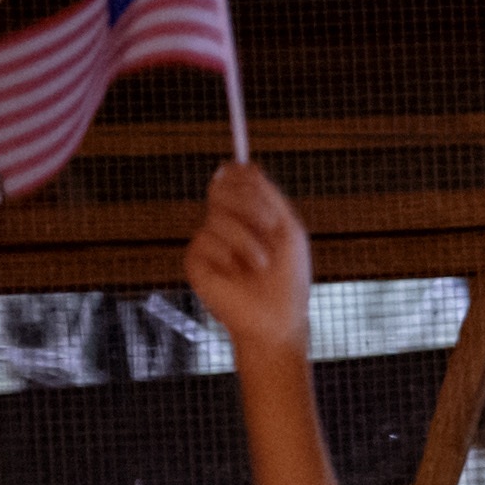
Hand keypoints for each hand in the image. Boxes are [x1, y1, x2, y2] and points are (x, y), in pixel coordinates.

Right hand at [186, 161, 314, 358]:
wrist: (277, 319)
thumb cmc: (288, 279)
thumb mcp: (288, 231)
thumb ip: (268, 197)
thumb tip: (245, 164)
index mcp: (248, 215)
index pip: (234, 180)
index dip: (240, 174)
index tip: (250, 174)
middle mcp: (225, 224)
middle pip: (221, 189)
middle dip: (249, 203)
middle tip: (271, 225)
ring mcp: (209, 242)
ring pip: (218, 216)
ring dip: (248, 239)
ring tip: (261, 263)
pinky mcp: (195, 260)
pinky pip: (206, 240)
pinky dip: (229, 256)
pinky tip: (237, 275)